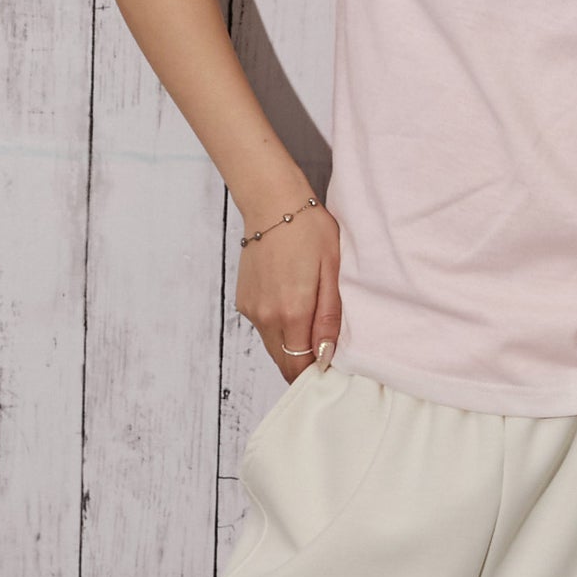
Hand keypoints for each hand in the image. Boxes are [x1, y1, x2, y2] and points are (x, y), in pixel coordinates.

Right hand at [235, 197, 341, 382]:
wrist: (273, 203)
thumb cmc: (309, 230)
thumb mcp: (332, 269)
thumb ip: (328, 316)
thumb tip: (326, 355)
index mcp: (292, 311)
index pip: (298, 366)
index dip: (315, 373)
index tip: (331, 367)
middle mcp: (266, 316)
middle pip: (283, 361)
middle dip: (303, 364)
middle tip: (325, 349)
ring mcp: (252, 309)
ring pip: (273, 345)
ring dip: (291, 345)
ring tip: (313, 320)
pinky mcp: (244, 300)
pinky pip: (264, 327)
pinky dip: (279, 326)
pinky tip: (294, 303)